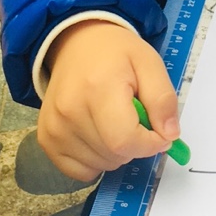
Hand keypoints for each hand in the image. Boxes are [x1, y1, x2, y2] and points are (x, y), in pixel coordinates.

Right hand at [40, 20, 179, 181]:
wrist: (77, 43)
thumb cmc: (116, 53)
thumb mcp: (149, 63)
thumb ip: (163, 99)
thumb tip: (169, 135)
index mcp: (98, 88)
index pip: (125, 140)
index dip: (150, 144)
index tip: (160, 133)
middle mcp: (69, 111)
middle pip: (114, 155)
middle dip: (136, 144)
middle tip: (135, 117)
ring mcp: (54, 128)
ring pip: (101, 165)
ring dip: (117, 152)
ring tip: (114, 120)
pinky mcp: (46, 139)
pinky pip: (80, 171)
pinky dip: (97, 160)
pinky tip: (99, 134)